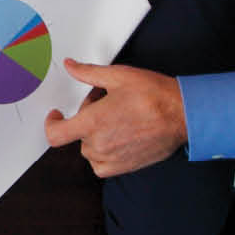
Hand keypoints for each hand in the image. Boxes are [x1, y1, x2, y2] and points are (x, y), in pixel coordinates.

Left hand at [43, 60, 186, 174]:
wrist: (182, 116)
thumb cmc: (155, 97)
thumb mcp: (118, 76)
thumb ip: (88, 73)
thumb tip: (71, 66)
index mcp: (93, 123)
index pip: (55, 134)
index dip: (52, 124)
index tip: (56, 116)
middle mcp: (100, 145)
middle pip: (78, 134)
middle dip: (87, 117)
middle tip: (106, 102)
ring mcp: (112, 159)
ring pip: (90, 149)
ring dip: (96, 134)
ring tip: (117, 117)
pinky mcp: (124, 167)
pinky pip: (102, 164)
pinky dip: (105, 151)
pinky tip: (120, 135)